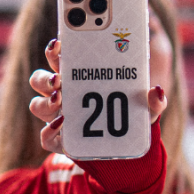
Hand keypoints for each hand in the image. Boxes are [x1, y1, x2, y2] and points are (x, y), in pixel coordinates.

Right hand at [29, 38, 167, 154]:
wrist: (127, 150)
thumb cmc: (132, 119)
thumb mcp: (145, 109)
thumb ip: (153, 101)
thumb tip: (156, 91)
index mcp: (79, 78)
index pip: (58, 59)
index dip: (54, 50)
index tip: (59, 43)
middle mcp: (63, 96)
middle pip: (40, 80)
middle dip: (45, 77)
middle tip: (59, 77)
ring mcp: (59, 118)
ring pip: (37, 106)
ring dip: (44, 102)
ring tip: (60, 100)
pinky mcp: (61, 142)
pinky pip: (46, 138)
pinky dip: (49, 132)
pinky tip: (62, 127)